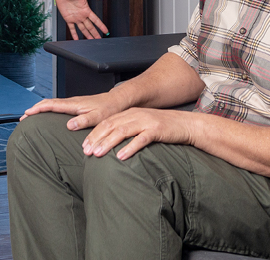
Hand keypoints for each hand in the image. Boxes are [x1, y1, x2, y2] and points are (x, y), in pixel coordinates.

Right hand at [20, 93, 125, 129]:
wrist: (116, 101)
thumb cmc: (108, 110)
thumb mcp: (97, 117)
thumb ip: (83, 121)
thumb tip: (68, 125)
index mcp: (73, 104)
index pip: (51, 105)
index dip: (38, 109)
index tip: (27, 114)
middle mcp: (71, 102)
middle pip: (48, 103)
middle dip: (34, 109)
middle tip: (23, 118)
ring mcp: (73, 103)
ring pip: (52, 104)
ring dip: (40, 109)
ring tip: (31, 116)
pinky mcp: (76, 106)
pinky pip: (57, 106)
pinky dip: (48, 109)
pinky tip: (48, 115)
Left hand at [56, 0, 108, 39]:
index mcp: (86, 10)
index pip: (96, 20)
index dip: (101, 26)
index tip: (106, 31)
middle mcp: (82, 15)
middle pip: (90, 26)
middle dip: (95, 33)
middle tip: (99, 39)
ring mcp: (75, 18)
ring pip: (82, 29)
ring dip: (87, 35)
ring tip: (91, 40)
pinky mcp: (68, 19)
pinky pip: (72, 28)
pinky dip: (74, 34)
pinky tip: (76, 39)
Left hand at [82, 108, 196, 160]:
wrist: (184, 124)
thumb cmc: (161, 128)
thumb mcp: (141, 125)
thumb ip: (127, 130)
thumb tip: (110, 144)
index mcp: (128, 113)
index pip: (106, 122)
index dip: (94, 133)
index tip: (84, 146)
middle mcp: (134, 115)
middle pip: (110, 126)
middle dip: (96, 138)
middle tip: (86, 151)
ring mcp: (145, 121)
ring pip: (121, 131)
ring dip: (108, 143)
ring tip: (97, 154)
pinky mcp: (156, 130)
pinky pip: (140, 139)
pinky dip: (129, 148)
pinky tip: (120, 156)